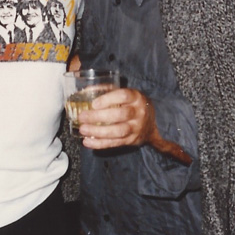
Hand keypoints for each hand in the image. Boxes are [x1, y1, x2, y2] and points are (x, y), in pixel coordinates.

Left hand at [78, 89, 192, 164]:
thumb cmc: (133, 105)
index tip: (94, 103)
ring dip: (98, 131)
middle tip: (82, 117)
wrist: (152, 122)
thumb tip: (87, 91)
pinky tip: (87, 141)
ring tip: (83, 129)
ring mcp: (136, 128)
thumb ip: (109, 91)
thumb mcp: (127, 94)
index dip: (108, 99)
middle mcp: (138, 112)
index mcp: (136, 97)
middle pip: (120, 115)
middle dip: (99, 116)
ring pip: (118, 131)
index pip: (123, 96)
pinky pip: (115, 143)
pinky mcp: (131, 140)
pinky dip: (100, 144)